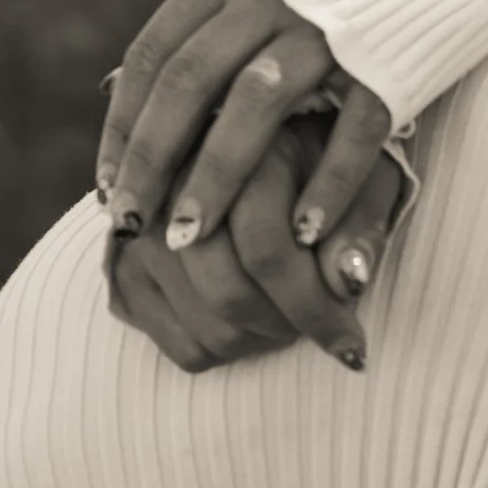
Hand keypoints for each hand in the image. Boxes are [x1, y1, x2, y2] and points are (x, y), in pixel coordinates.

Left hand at [101, 0, 398, 276]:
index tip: (109, 186)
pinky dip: (325, 183)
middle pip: (190, 82)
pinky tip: (302, 233)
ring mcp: (331, 22)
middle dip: (153, 161)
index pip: (155, 54)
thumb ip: (207, 13)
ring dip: (215, 177)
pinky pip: (351, 127)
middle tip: (131, 227)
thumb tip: (134, 84)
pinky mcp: (389, 54)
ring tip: (190, 238)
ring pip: (255, 105)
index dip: (124, 126)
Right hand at [105, 114, 405, 373]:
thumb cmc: (324, 156)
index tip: (353, 339)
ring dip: (262, 340)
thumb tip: (350, 283)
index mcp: (236, 138)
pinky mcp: (127, 268)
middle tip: (324, 327)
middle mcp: (174, 177)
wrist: (252, 139)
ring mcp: (142, 225)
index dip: (315, 304)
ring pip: (207, 327)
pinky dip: (229, 349)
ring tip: (296, 317)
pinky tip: (257, 318)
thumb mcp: (360, 170)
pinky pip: (184, 347)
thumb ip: (358, 220)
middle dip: (288, 326)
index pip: (266, 247)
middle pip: (229, 293)